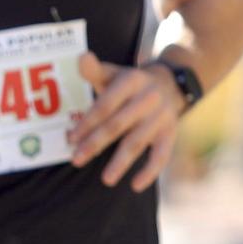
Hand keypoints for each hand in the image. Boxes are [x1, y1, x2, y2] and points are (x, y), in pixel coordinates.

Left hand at [68, 51, 181, 189]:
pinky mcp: (170, 133)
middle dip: (96, 143)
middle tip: (76, 160)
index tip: (70, 138)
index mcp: (131, 81)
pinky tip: (135, 185)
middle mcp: (148, 99)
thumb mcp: (113, 72)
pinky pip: (162, 154)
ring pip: (138, 142)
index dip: (88, 122)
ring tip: (106, 180)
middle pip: (118, 125)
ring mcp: (161, 117)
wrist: (171, 82)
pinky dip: (150, 171)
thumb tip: (81, 58)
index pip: (106, 105)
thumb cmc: (128, 82)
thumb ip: (94, 70)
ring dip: (121, 162)